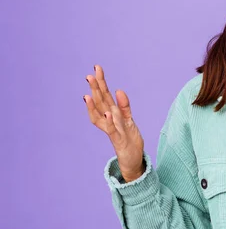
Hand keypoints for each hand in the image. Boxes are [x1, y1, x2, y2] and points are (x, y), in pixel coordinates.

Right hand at [84, 65, 145, 181]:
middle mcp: (109, 121)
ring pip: (102, 114)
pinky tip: (107, 113)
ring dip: (95, 104)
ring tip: (90, 92)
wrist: (132, 160)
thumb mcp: (129, 119)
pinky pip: (113, 130)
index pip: (104, 96)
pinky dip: (110, 122)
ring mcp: (112, 130)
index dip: (100, 83)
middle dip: (96, 89)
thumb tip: (119, 90)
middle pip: (100, 102)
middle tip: (89, 75)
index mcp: (112, 114)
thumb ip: (124, 105)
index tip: (97, 68)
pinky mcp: (118, 140)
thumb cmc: (129, 139)